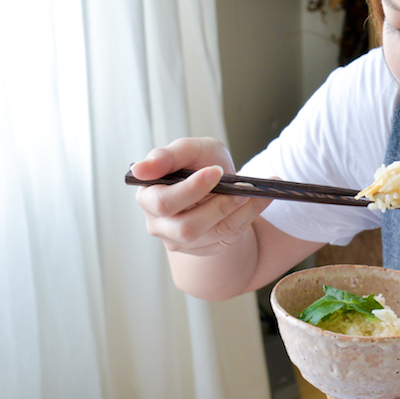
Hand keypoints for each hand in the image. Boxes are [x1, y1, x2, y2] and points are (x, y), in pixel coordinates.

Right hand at [132, 138, 272, 254]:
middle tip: (242, 185)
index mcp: (148, 197)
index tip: (216, 171)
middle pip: (187, 228)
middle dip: (219, 205)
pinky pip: (228, 238)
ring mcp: (180, 241)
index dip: (191, 189)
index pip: (164, 203)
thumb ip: (167, 155)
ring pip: (212, 234)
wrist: (218, 183)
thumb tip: (140, 169)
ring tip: (257, 191)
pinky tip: (258, 200)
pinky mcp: (203, 248)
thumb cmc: (198, 163)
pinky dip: (247, 217)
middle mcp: (159, 224)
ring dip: (239, 211)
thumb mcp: (188, 150)